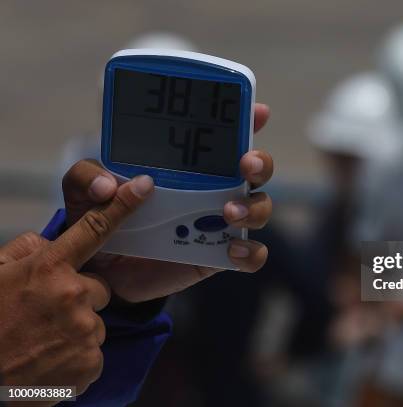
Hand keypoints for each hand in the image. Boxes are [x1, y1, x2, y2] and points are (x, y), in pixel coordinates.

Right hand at [0, 176, 150, 397]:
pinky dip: (75, 358)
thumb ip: (28, 250)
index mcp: (47, 269)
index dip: (122, 205)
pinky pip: (94, 352)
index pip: (94, 229)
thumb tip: (52, 243)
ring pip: (95, 323)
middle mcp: (72, 295)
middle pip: (99, 289)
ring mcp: (83, 331)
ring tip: (41, 341)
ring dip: (75, 330)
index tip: (144, 186)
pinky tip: (48, 362)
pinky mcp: (90, 363)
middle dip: (80, 298)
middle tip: (46, 314)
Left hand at [63, 103, 273, 302]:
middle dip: (261, 161)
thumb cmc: (103, 218)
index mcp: (190, 164)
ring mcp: (220, 222)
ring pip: (260, 207)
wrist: (104, 271)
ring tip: (229, 212)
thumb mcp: (85, 192)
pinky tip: (232, 251)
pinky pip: (251, 255)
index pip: (226, 136)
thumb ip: (87, 177)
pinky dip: (250, 252)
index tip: (257, 112)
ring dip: (253, 206)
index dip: (248, 120)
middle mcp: (214, 187)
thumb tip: (109, 186)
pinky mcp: (220, 254)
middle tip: (245, 164)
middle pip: (258, 169)